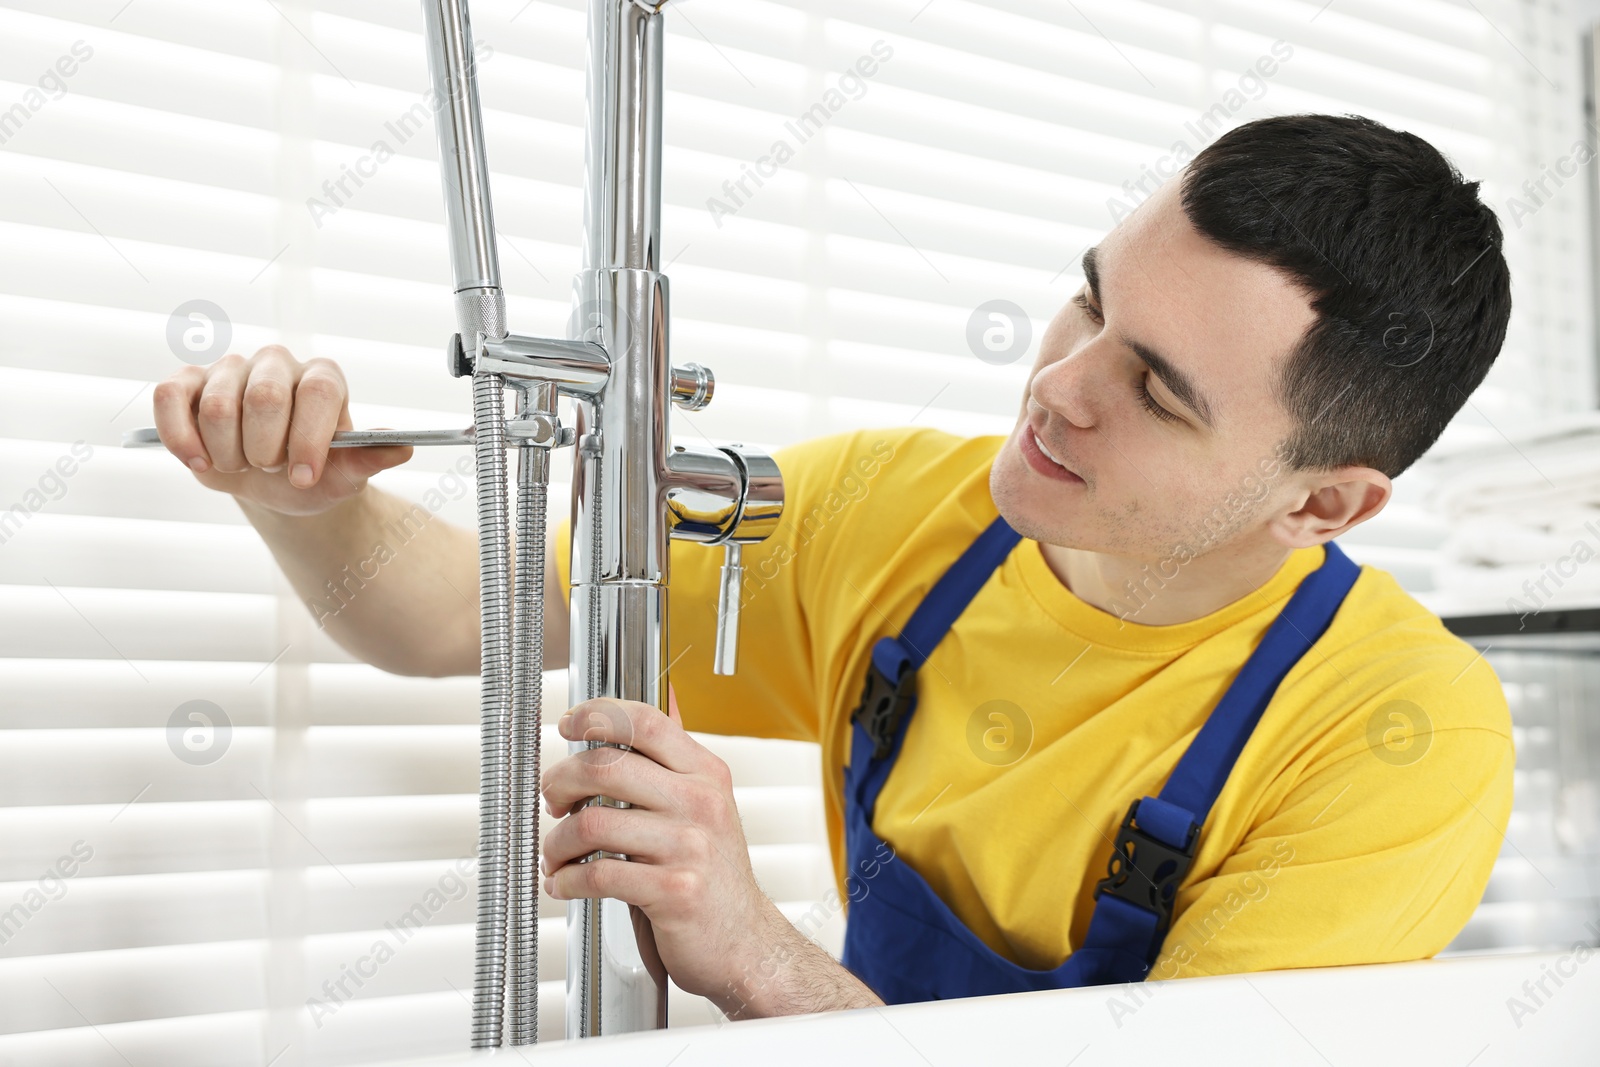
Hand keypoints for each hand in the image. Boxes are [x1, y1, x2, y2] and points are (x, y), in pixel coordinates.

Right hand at [151, 344, 411, 515]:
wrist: (274, 488)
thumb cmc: (313, 474)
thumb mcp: (346, 476)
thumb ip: (371, 459)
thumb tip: (404, 446)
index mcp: (325, 378)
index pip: (318, 391)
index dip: (309, 437)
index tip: (304, 477)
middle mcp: (279, 364)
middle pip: (266, 395)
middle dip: (266, 449)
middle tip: (270, 468)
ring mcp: (231, 370)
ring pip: (218, 405)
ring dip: (228, 453)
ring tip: (242, 465)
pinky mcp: (188, 383)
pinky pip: (170, 397)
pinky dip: (182, 437)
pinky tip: (200, 462)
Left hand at [540, 690, 789, 1003]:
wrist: (745, 941)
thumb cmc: (714, 876)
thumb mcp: (706, 806)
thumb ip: (675, 761)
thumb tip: (658, 705)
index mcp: (706, 773)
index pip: (645, 721)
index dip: (597, 714)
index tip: (569, 723)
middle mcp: (700, 802)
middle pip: (607, 766)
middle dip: (560, 781)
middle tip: (551, 800)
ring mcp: (690, 846)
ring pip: (592, 823)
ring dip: (557, 842)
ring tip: (555, 854)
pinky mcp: (674, 890)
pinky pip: (598, 875)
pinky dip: (567, 881)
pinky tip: (564, 884)